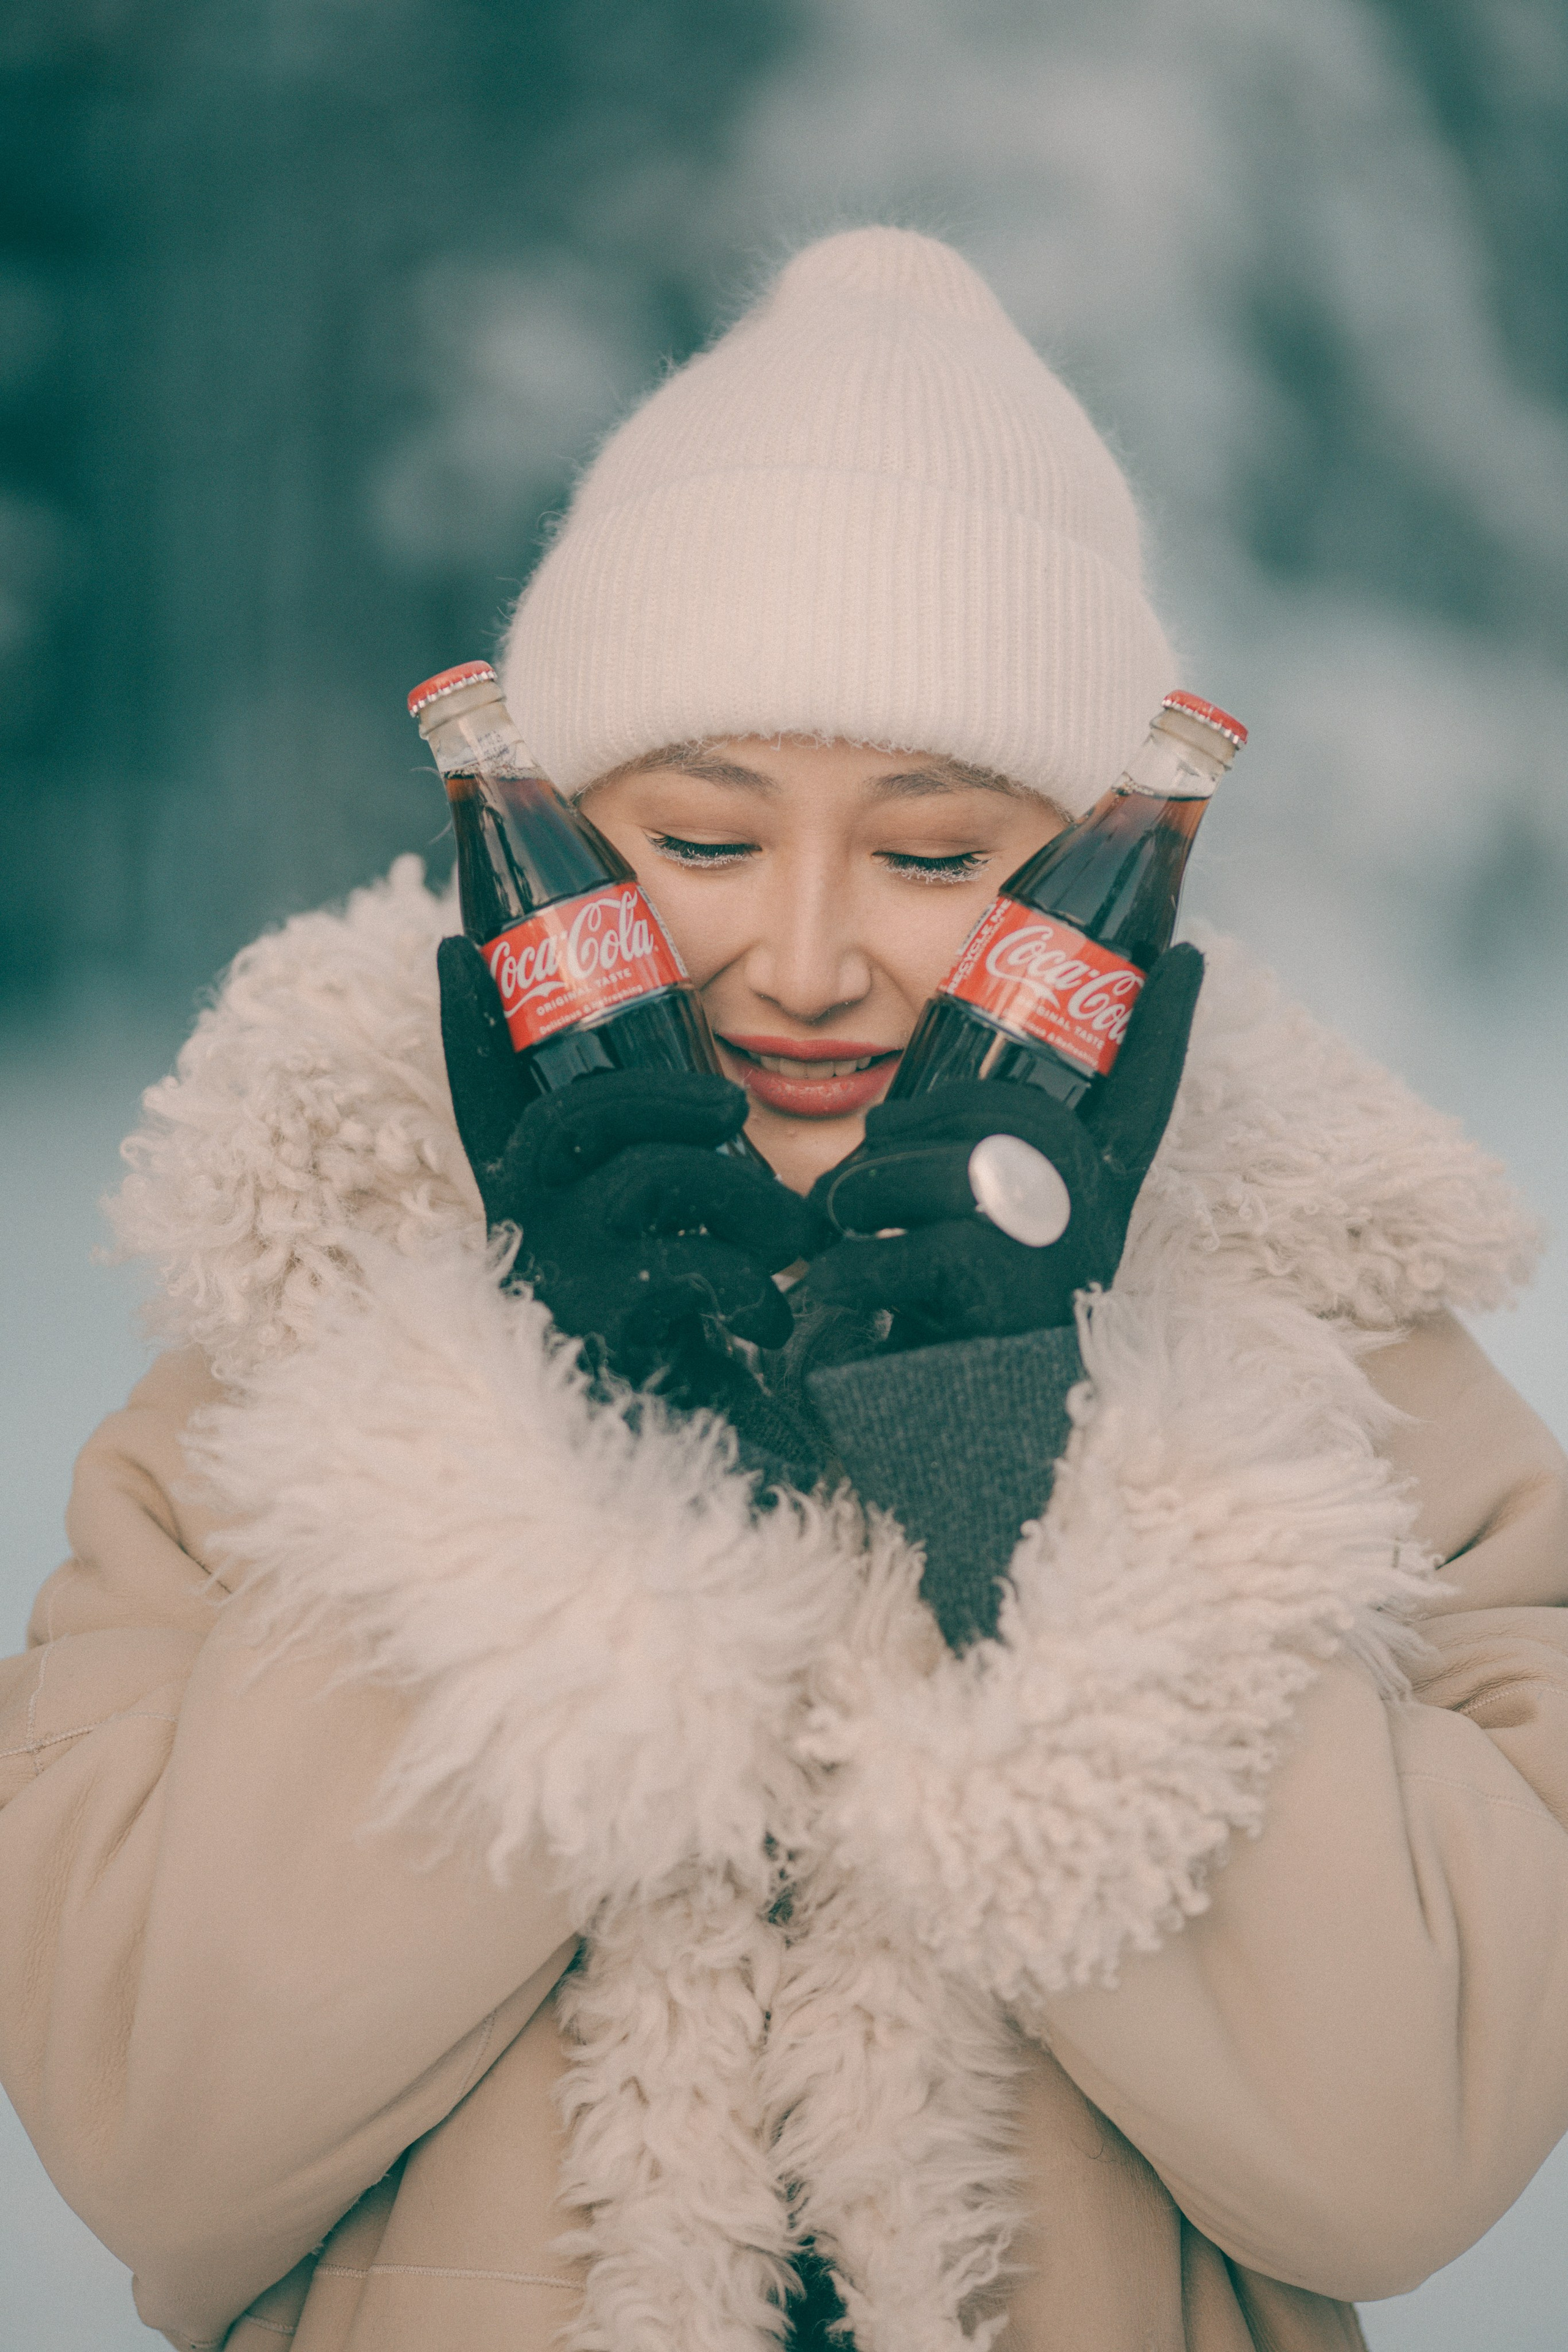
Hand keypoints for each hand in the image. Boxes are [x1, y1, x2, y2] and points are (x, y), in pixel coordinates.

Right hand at [438, 937, 820, 1388]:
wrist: (646, 1461)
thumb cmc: (650, 1341)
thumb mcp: (642, 1254)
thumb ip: (659, 1186)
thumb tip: (724, 1109)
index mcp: (524, 1198)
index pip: (481, 1099)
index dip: (467, 1028)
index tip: (455, 947)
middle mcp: (525, 1224)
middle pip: (578, 1115)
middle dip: (663, 1093)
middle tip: (731, 1107)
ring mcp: (558, 1268)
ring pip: (649, 1178)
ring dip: (740, 1194)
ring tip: (791, 1233)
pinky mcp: (604, 1318)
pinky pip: (694, 1265)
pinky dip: (751, 1287)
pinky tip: (768, 1320)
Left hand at [802, 944, 1203, 1351]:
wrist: (973, 1453)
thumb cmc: (963, 1345)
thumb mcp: (982, 1247)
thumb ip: (964, 1175)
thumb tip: (882, 1119)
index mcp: (1095, 1196)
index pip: (1143, 1096)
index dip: (1164, 1026)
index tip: (1189, 955)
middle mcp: (1088, 1210)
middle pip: (994, 1113)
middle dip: (902, 1134)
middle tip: (853, 1184)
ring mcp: (1049, 1240)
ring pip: (929, 1170)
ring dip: (859, 1200)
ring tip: (841, 1237)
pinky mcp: (998, 1280)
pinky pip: (894, 1246)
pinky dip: (846, 1271)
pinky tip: (840, 1293)